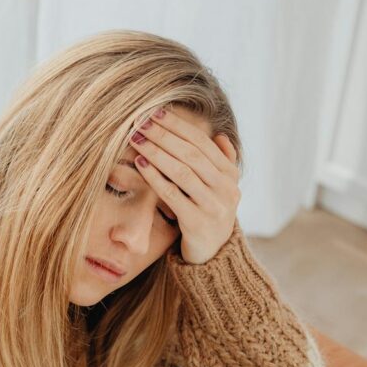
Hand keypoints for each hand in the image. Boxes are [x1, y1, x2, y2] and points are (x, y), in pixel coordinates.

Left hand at [128, 107, 240, 263]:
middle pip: (191, 154)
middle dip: (163, 135)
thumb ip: (222, 162)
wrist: (214, 255)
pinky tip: (140, 164)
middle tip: (140, 122)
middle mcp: (226, 188)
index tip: (155, 112)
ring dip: (156, 152)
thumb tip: (220, 135)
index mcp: (230, 174)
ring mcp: (214, 206)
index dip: (178, 125)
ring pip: (182, 172)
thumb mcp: (220, 188)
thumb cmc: (209, 213)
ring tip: (136, 139)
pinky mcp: (198, 223)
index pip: (202, 142)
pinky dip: (155, 177)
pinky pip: (173, 194)